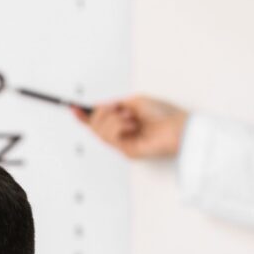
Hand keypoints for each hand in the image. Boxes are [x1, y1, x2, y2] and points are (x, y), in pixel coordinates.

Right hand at [70, 95, 188, 158]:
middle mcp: (121, 134)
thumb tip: (98, 105)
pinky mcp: (127, 152)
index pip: (98, 122)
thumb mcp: (135, 101)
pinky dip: (119, 126)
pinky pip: (111, 137)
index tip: (74, 107)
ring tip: (129, 118)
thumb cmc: (164, 114)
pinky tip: (131, 125)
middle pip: (94, 126)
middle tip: (112, 108)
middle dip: (100, 114)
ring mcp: (124, 144)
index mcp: (123, 122)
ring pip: (100, 131)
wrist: (179, 127)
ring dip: (112, 120)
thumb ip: (115, 104)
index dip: (84, 116)